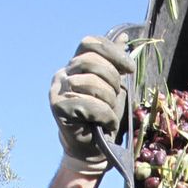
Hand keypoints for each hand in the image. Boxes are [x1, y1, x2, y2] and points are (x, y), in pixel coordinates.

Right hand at [48, 34, 132, 175]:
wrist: (92, 150)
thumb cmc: (103, 118)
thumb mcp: (113, 87)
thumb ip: (114, 63)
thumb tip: (122, 37)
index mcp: (74, 65)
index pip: (89, 43)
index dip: (112, 52)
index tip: (129, 68)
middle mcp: (62, 74)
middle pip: (92, 62)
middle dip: (112, 81)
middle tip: (116, 98)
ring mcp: (57, 90)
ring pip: (91, 84)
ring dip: (109, 102)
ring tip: (109, 115)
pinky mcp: (59, 108)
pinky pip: (90, 104)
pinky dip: (104, 116)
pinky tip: (106, 124)